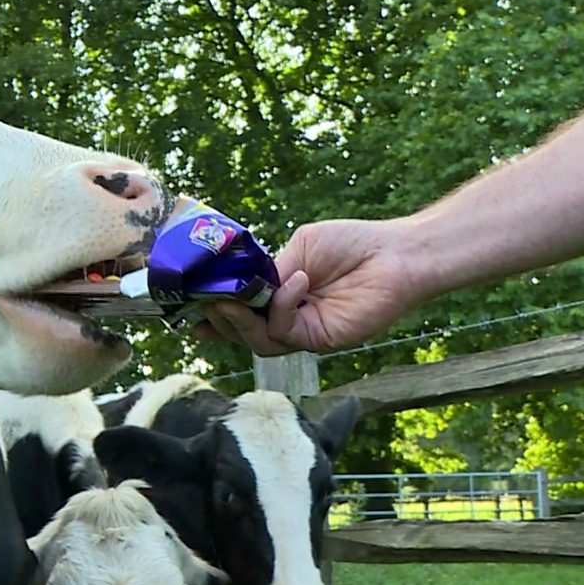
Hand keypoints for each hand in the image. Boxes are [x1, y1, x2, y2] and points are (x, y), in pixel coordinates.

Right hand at [195, 218, 427, 355]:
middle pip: (240, 331)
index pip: (239, 311)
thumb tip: (239, 288)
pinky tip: (297, 282)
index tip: (188, 309)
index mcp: (279, 295)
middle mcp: (288, 318)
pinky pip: (285, 331)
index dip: (213, 314)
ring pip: (257, 340)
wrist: (395, 254)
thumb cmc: (352, 244)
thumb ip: (267, 271)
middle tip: (210, 297)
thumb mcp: (297, 249)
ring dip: (242, 318)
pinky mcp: (320, 340)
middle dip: (219, 316)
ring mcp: (303, 332)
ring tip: (236, 296)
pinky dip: (283, 307)